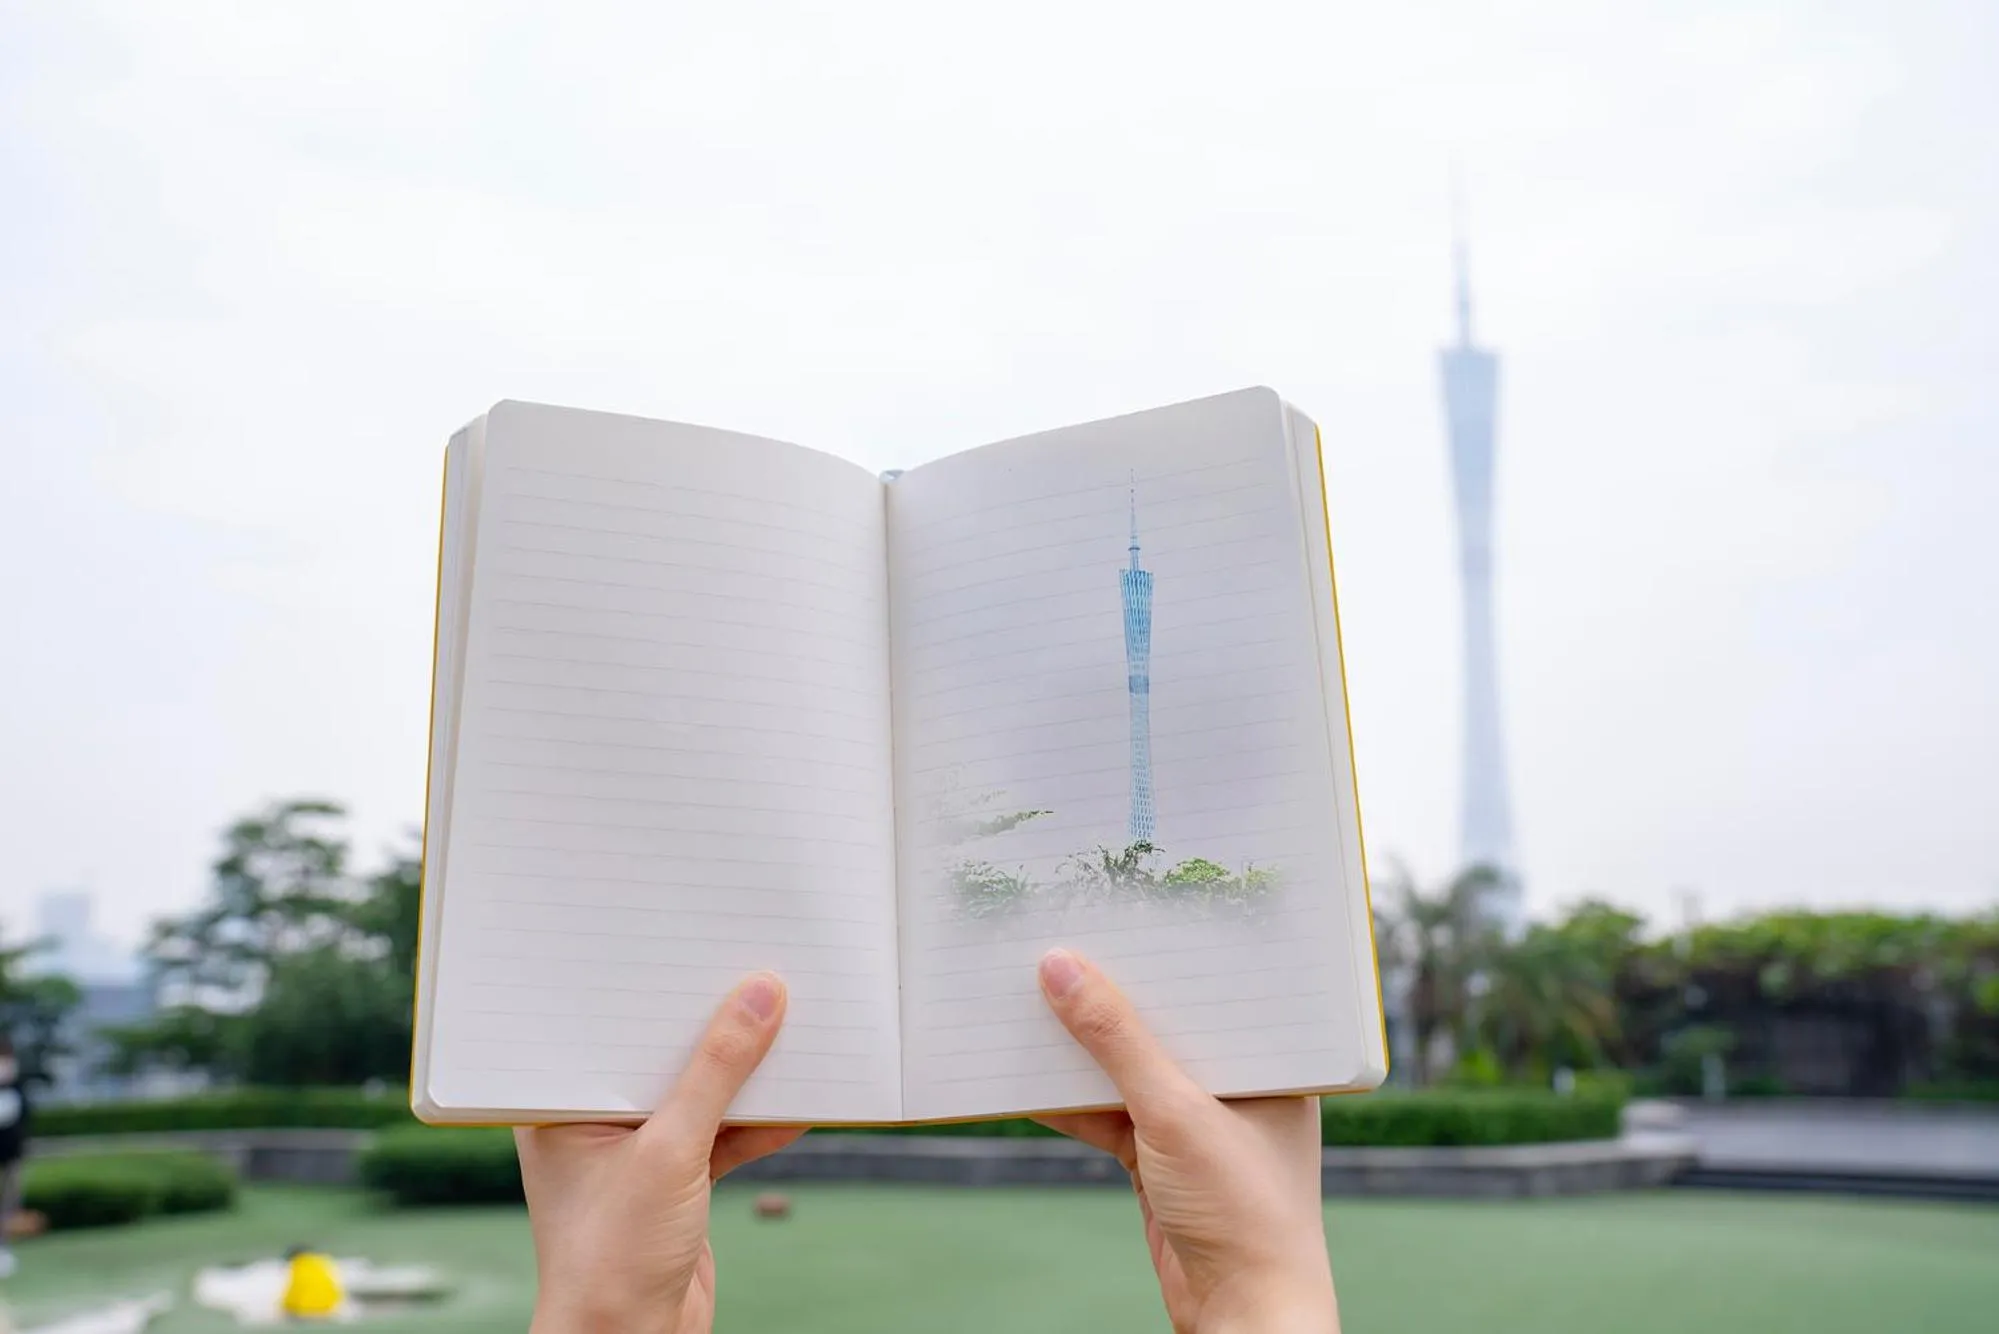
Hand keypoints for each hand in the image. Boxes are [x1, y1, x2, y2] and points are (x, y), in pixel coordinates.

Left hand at [517, 973, 801, 1333]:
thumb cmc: (612, 1257)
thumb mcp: (671, 1150)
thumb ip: (718, 1072)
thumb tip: (760, 997)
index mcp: (559, 1103)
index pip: (608, 1023)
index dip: (652, 982)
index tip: (696, 940)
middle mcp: (593, 1120)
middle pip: (659, 1051)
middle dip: (710, 1022)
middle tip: (754, 969)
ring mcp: (635, 1151)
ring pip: (696, 1091)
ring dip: (743, 1072)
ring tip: (792, 1025)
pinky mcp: (675, 1180)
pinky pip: (721, 1132)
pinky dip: (757, 1121)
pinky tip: (800, 1102)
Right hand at [1034, 949, 1338, 1333]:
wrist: (1241, 1313)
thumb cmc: (1243, 1211)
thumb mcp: (1174, 1111)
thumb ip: (1115, 1039)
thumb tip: (1060, 967)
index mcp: (1272, 1058)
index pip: (1215, 986)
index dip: (1167, 949)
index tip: (1116, 908)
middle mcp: (1238, 1084)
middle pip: (1165, 1024)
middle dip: (1111, 994)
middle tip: (1060, 941)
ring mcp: (1197, 1124)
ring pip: (1129, 1070)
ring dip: (1081, 1050)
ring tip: (1027, 999)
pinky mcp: (1161, 1160)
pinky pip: (1109, 1115)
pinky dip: (1070, 1101)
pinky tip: (1025, 1078)